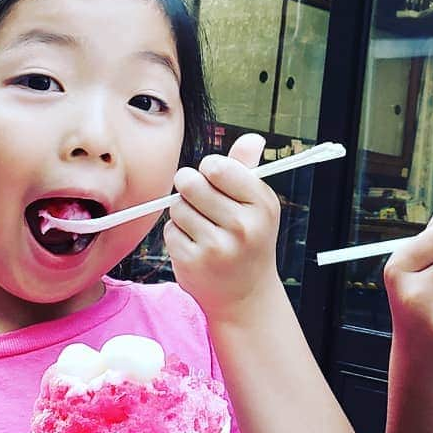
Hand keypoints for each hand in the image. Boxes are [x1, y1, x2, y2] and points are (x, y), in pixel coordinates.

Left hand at [163, 132, 281, 319]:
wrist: (245, 294)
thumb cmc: (249, 240)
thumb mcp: (257, 205)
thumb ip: (247, 170)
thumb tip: (253, 138)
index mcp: (262, 205)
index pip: (219, 167)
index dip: (209, 169)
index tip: (214, 179)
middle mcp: (243, 226)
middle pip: (191, 182)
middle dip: (189, 186)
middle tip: (199, 199)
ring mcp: (217, 247)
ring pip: (177, 206)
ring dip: (183, 213)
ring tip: (202, 227)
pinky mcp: (193, 262)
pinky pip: (170, 231)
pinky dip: (178, 235)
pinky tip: (196, 246)